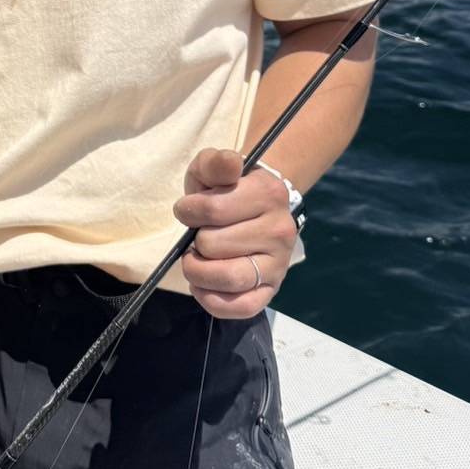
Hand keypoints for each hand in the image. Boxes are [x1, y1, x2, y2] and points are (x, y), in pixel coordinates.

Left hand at [173, 148, 297, 317]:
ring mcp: (279, 264)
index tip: (188, 208)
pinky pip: (241, 307)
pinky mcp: (272, 290)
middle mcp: (280, 230)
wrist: (255, 207)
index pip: (212, 210)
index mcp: (269, 193)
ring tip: (194, 259)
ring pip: (228, 278)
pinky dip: (212, 300)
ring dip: (198, 271)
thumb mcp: (215, 166)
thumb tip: (229, 163)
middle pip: (213, 245)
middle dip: (194, 240)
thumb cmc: (226, 187)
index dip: (189, 210)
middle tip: (197, 234)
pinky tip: (202, 285)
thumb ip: (216, 161)